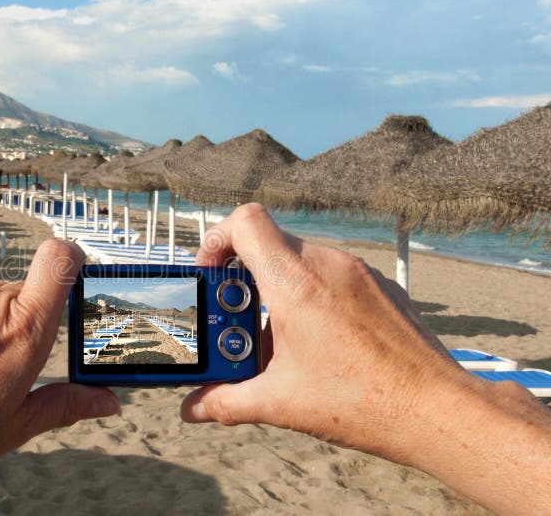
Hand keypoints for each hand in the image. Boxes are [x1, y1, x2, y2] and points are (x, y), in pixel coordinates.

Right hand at [180, 204, 550, 513]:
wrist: (439, 410)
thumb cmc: (363, 403)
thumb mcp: (280, 403)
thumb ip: (226, 401)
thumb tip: (192, 408)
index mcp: (295, 284)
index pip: (245, 221)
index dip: (217, 239)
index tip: (212, 273)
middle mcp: (328, 265)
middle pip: (269, 245)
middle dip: (246, 281)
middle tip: (241, 324)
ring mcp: (359, 272)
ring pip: (302, 262)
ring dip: (280, 292)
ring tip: (283, 343)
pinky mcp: (382, 285)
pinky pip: (334, 276)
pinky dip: (315, 298)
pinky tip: (323, 344)